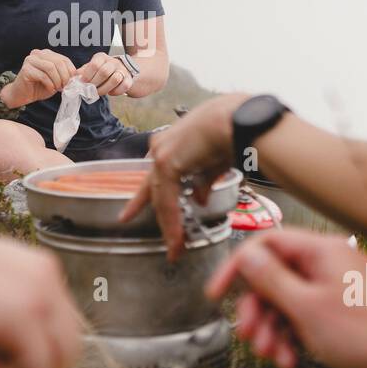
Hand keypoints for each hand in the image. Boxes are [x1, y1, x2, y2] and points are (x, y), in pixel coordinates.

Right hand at [3, 49, 77, 108]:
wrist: (22, 95)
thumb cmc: (39, 87)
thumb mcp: (56, 79)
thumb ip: (65, 74)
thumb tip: (79, 74)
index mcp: (46, 53)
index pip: (64, 59)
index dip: (70, 71)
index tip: (71, 82)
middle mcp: (37, 53)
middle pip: (58, 62)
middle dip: (64, 76)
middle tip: (64, 87)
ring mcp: (30, 60)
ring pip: (51, 68)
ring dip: (57, 80)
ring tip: (57, 88)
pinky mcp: (26, 69)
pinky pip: (43, 75)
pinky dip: (49, 84)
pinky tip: (50, 89)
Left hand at [77, 52, 133, 96]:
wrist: (120, 70)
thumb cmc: (101, 70)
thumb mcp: (91, 68)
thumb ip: (83, 72)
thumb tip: (74, 78)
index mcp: (101, 57)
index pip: (95, 64)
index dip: (87, 75)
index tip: (83, 83)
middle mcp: (113, 61)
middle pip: (104, 72)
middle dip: (95, 84)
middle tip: (89, 90)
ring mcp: (122, 70)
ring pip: (115, 79)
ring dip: (104, 89)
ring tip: (98, 93)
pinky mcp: (129, 79)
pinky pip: (124, 86)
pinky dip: (116, 92)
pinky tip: (110, 92)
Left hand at [119, 93, 247, 259]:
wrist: (237, 119)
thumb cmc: (232, 132)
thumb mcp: (214, 163)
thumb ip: (203, 182)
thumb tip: (199, 200)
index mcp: (170, 143)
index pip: (154, 175)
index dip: (144, 197)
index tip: (129, 214)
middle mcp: (161, 146)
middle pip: (153, 188)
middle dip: (156, 214)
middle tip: (149, 233)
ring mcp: (161, 154)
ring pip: (160, 197)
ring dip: (169, 225)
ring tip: (175, 248)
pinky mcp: (167, 163)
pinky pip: (167, 201)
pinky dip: (173, 222)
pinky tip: (178, 239)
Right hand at [205, 229, 366, 367]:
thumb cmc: (365, 336)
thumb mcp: (305, 307)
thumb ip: (270, 279)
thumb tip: (247, 257)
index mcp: (322, 251)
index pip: (267, 244)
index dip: (238, 268)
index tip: (218, 292)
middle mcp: (328, 263)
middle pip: (273, 276)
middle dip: (257, 308)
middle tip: (249, 333)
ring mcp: (334, 287)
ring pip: (286, 300)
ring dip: (272, 328)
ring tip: (272, 354)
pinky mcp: (338, 310)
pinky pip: (302, 316)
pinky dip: (291, 336)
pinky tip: (290, 359)